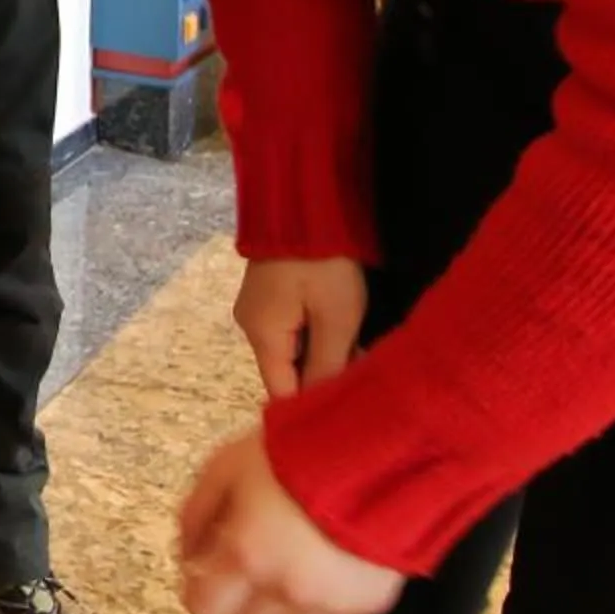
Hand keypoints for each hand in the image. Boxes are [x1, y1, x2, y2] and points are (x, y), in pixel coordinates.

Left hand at [177, 425, 404, 613]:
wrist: (384, 452)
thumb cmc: (298, 451)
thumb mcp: (226, 467)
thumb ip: (195, 516)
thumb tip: (186, 556)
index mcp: (248, 556)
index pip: (204, 608)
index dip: (200, 591)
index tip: (204, 573)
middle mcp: (287, 589)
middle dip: (238, 592)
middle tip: (249, 555)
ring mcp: (330, 602)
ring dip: (277, 598)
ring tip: (289, 554)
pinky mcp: (366, 605)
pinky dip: (319, 595)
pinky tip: (324, 558)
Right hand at [234, 256, 368, 397]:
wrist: (304, 206)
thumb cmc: (323, 266)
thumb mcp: (336, 318)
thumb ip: (328, 366)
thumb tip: (321, 405)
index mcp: (261, 336)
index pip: (281, 391)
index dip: (311, 404)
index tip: (347, 407)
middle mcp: (251, 327)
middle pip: (286, 372)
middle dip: (323, 377)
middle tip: (364, 374)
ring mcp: (258, 309)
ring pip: (292, 350)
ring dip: (323, 355)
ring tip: (360, 350)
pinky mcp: (269, 294)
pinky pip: (291, 329)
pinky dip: (316, 336)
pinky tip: (343, 331)